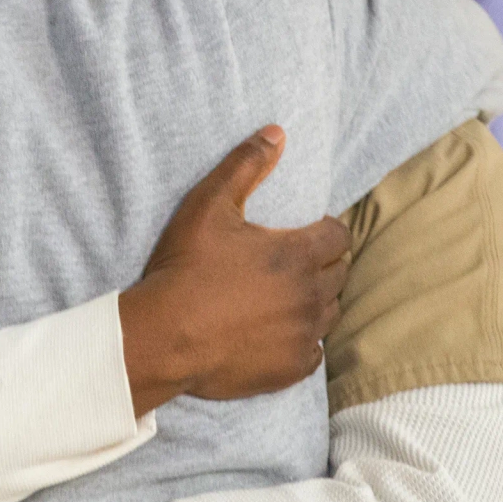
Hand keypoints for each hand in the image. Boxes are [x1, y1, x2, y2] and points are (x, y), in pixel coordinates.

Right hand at [119, 125, 347, 413]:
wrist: (163, 336)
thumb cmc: (185, 266)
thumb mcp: (209, 205)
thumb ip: (246, 165)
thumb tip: (276, 132)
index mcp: (299, 254)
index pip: (339, 236)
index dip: (324, 230)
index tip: (305, 231)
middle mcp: (311, 296)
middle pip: (339, 274)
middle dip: (322, 264)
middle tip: (290, 263)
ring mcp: (303, 335)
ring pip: (330, 313)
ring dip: (315, 301)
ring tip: (284, 296)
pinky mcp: (291, 369)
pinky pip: (314, 352)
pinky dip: (302, 341)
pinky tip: (277, 333)